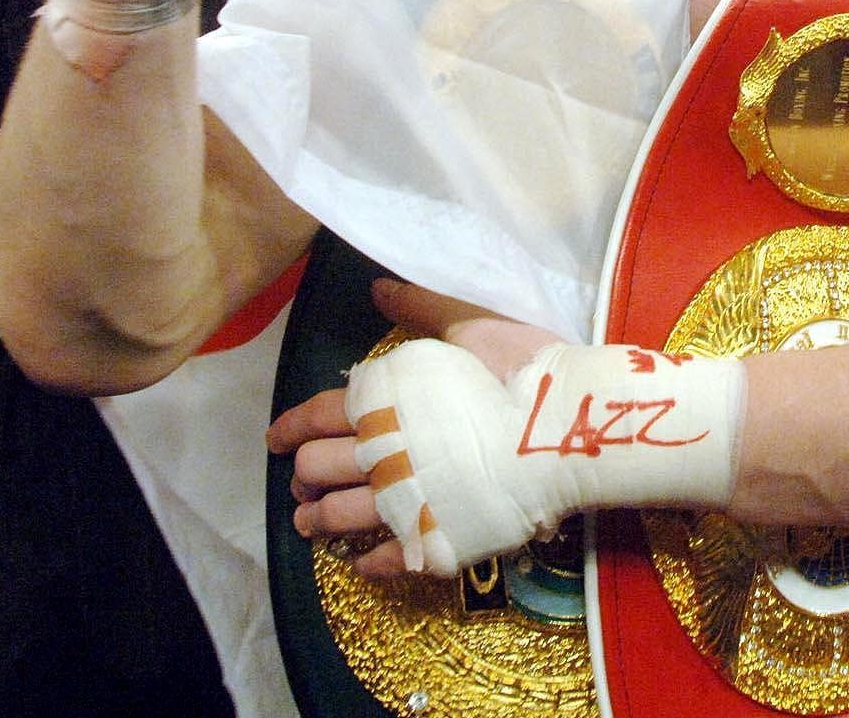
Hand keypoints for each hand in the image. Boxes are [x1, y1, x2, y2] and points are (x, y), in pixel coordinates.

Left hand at [264, 280, 561, 567]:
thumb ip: (419, 308)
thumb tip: (378, 287)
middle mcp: (381, 455)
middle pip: (317, 471)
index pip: (315, 417)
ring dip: (319, 521)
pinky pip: (388, 558)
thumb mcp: (469, 325)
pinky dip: (368, 561)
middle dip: (302, 478)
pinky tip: (363, 561)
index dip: (289, 428)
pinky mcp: (435, 539)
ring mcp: (406, 502)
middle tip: (303, 483)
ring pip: (339, 519)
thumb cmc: (521, 368)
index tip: (277, 440)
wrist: (570, 424)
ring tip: (314, 524)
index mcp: (382, 403)